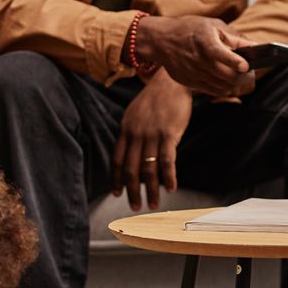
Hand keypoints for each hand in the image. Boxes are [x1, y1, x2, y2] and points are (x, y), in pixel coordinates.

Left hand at [113, 76, 192, 209]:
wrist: (172, 80)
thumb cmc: (155, 98)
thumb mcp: (135, 114)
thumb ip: (131, 133)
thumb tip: (130, 153)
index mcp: (125, 130)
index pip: (116, 160)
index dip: (116, 179)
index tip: (117, 194)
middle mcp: (136, 134)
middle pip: (130, 169)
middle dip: (132, 192)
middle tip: (136, 207)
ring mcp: (152, 135)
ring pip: (148, 170)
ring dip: (151, 190)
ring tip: (154, 204)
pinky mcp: (169, 134)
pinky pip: (167, 161)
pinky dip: (169, 177)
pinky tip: (172, 188)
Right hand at [135, 16, 253, 96]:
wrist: (161, 40)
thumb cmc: (190, 29)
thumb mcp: (212, 25)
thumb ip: (234, 37)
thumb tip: (254, 46)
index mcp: (204, 42)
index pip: (221, 55)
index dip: (236, 62)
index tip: (246, 66)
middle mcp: (198, 60)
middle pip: (227, 76)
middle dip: (244, 77)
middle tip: (250, 73)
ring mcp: (193, 73)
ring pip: (222, 86)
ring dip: (235, 83)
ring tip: (239, 76)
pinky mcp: (189, 82)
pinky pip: (212, 90)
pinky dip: (223, 87)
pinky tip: (226, 80)